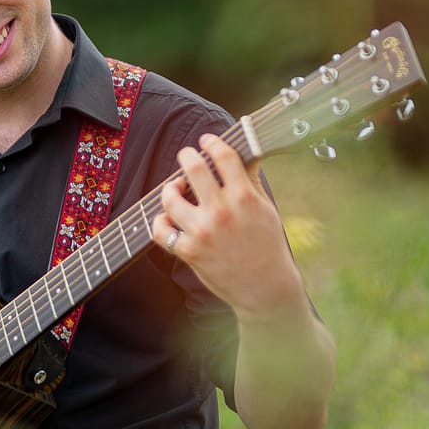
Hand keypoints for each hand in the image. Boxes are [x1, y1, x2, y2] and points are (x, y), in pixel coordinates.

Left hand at [151, 133, 307, 320]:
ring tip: (175, 189)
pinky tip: (167, 218)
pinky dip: (160, 222)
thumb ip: (250, 181)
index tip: (206, 140)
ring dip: (170, 189)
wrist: (265, 287)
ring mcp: (202, 231)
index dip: (212, 142)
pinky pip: (161, 230)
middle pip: (192, 168)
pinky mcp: (188, 251)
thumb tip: (245, 154)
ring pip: (170, 198)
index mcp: (244, 197)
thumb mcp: (265, 209)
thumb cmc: (268, 246)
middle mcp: (221, 211)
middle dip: (186, 156)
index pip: (223, 156)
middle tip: (186, 155)